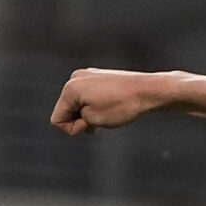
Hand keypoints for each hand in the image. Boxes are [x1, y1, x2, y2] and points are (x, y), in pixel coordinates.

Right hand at [51, 69, 173, 136]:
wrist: (148, 91)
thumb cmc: (123, 106)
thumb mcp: (94, 120)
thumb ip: (77, 121)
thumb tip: (79, 116)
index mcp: (70, 88)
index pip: (57, 119)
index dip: (72, 129)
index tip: (90, 128)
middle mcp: (75, 78)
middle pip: (67, 110)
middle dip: (80, 121)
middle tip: (101, 123)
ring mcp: (88, 75)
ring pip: (79, 104)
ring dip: (89, 115)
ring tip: (108, 116)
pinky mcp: (100, 76)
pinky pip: (90, 97)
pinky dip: (96, 107)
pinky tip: (112, 109)